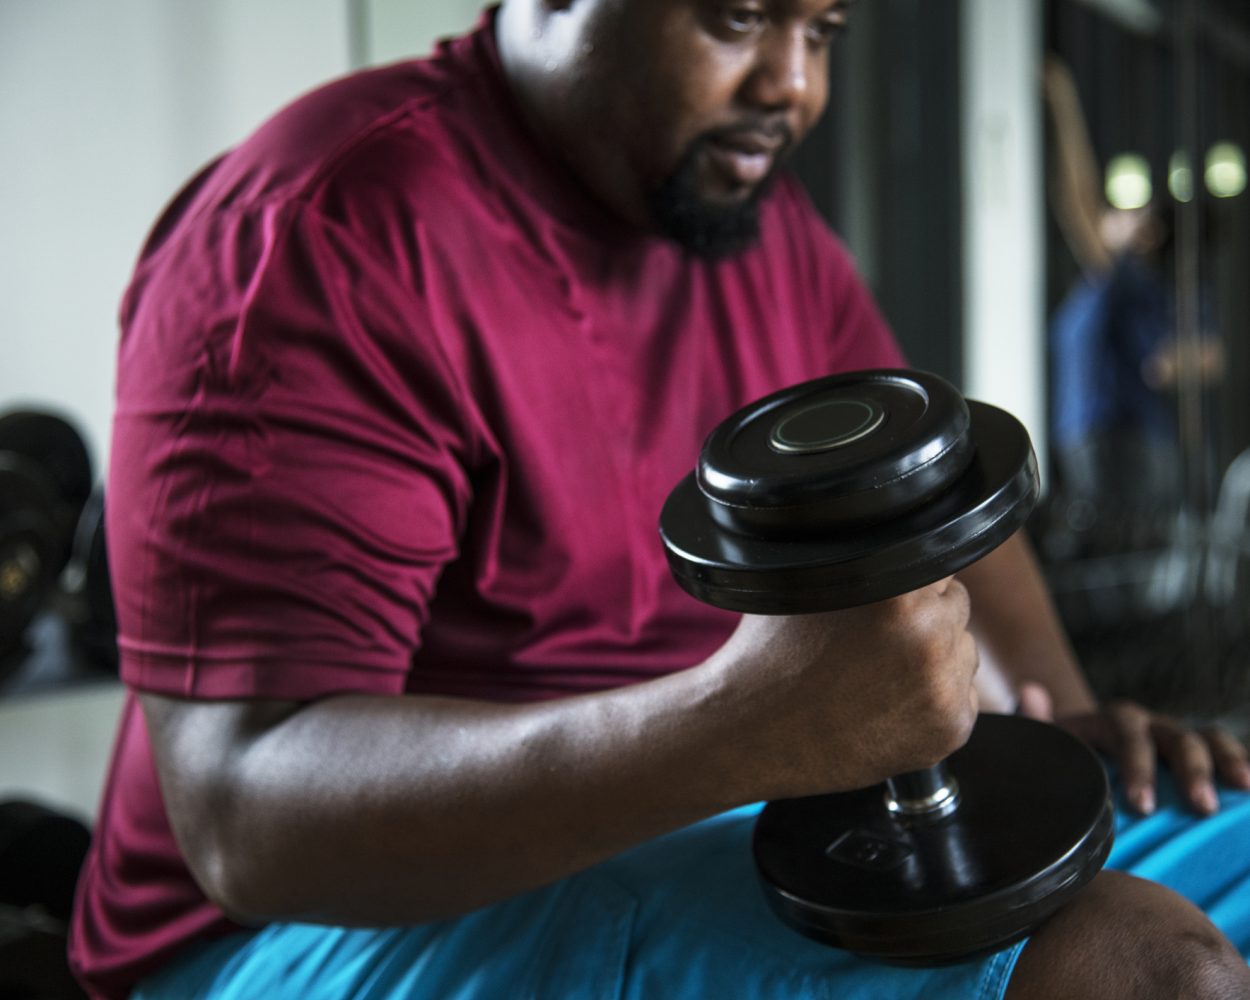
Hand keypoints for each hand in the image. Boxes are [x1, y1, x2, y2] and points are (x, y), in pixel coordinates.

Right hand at [716, 577, 979, 799]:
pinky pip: (960, 698)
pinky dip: (933, 703)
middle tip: (873, 641)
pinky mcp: (950, 728)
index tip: (883, 599)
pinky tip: (886, 706)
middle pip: (955, 605)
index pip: (936, 561)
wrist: (752, 734)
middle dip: (924, 617)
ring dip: (934, 659)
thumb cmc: (770, 655)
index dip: (908, 579)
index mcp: (898, 592)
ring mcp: (943, 686)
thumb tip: (880, 524)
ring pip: (962, 652)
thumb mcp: (803, 581)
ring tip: (875, 676)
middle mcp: (929, 635)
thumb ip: (855, 554)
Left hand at [1017, 683, 1249, 815]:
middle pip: (1175, 737)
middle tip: (1199, 807)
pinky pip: (1227, 755)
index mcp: (1112, 722)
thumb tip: (1031, 691)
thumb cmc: (1068, 761)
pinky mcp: (1202, 759)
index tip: (1141, 804)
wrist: (1089, 761)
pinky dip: (1242, 764)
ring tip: (1244, 790)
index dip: (1138, 763)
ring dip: (1228, 761)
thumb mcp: (1052, 745)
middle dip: (1190, 769)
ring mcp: (1179, 740)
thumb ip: (1037, 725)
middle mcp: (1151, 726)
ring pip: (1209, 741)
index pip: (1127, 731)